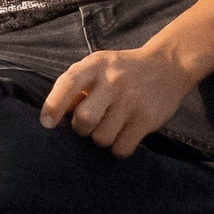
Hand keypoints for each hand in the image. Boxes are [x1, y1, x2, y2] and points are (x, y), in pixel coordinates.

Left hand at [40, 48, 196, 158]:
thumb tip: (55, 117)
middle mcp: (113, 81)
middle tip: (89, 123)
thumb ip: (76, 87)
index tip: (46, 124)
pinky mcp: (147, 119)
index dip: (53, 106)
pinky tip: (124, 135)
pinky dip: (118, 148)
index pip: (67, 84)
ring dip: (101, 139)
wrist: (167, 65)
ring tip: (110, 126)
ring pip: (102, 138)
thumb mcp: (97, 67)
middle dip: (81, 128)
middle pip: (84, 119)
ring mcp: (131, 100)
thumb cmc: (121, 71)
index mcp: (95, 65)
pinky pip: (121, 148)